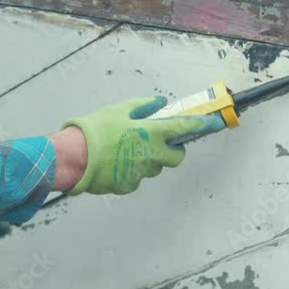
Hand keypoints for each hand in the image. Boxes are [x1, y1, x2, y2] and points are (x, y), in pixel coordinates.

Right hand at [59, 96, 216, 195]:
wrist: (74, 157)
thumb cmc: (96, 130)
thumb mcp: (120, 110)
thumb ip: (143, 106)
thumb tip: (159, 103)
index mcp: (151, 132)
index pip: (184, 127)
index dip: (202, 125)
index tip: (214, 123)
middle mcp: (151, 154)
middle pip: (176, 157)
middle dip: (172, 150)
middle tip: (157, 142)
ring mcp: (141, 172)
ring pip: (154, 167)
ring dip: (148, 159)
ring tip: (125, 150)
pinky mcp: (129, 185)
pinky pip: (136, 178)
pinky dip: (130, 170)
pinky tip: (114, 162)